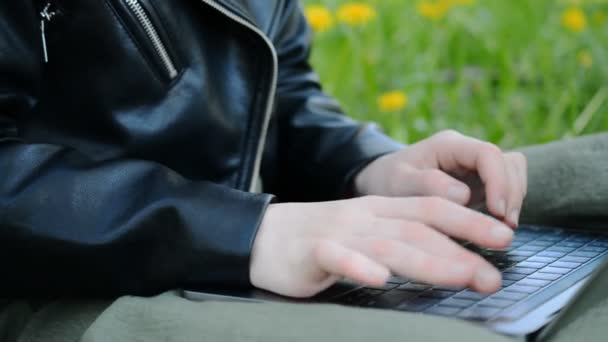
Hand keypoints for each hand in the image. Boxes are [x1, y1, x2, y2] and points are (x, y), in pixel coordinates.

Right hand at [250, 196, 512, 297]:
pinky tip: (379, 280)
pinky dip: (358, 266)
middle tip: (494, 272)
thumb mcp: (363, 231)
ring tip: (463, 276)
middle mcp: (364, 217)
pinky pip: (337, 258)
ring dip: (428, 260)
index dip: (468, 220)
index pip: (429, 210)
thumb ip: (398, 239)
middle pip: (418, 228)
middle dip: (461, 246)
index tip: (503, 237)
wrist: (263, 235)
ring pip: (388, 244)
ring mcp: (339, 233)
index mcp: (378, 210)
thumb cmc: (319, 240)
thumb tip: (448, 257)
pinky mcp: (312, 252)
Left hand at [354, 130, 527, 226]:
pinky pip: (505, 187)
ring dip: (513, 199)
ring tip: (503, 227)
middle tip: (504, 227)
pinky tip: (495, 224)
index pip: (488, 153)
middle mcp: (467, 151)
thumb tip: (463, 195)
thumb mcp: (399, 183)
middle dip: (511, 194)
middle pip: (508, 162)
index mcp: (448, 145)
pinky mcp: (479, 181)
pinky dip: (506, 204)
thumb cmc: (388, 180)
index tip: (497, 212)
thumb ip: (427, 185)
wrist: (383, 180)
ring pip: (512, 173)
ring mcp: (475, 165)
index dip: (499, 181)